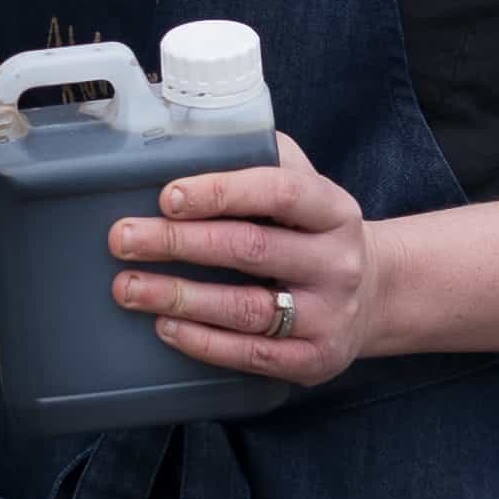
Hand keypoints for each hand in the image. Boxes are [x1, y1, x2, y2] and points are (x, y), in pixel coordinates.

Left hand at [114, 134, 373, 389]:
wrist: (376, 294)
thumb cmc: (313, 230)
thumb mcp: (304, 184)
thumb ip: (258, 158)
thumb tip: (181, 138)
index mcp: (334, 210)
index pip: (279, 192)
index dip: (220, 192)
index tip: (167, 196)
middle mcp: (338, 263)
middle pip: (251, 250)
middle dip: (178, 243)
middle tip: (122, 239)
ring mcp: (330, 315)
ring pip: (246, 308)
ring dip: (179, 297)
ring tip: (128, 287)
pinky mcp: (315, 360)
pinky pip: (252, 355)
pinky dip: (203, 342)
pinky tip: (165, 327)